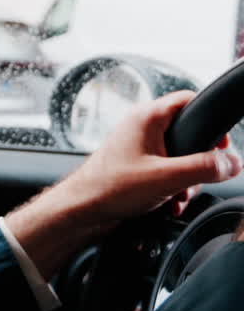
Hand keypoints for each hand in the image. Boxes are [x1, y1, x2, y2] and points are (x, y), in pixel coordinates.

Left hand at [64, 89, 241, 231]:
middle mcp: (143, 127)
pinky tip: (168, 203)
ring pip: (179, 157)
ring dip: (185, 181)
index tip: (220, 143)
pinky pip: (166, 172)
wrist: (82, 211)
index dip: (209, 120)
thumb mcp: (167, 178)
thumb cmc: (109, 187)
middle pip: (188, 134)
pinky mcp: (137, 167)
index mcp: (148, 117)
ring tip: (177, 195)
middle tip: (196, 178)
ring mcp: (139, 147)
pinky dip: (172, 188)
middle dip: (197, 163)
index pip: (189, 100)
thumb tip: (232, 162)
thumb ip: (203, 168)